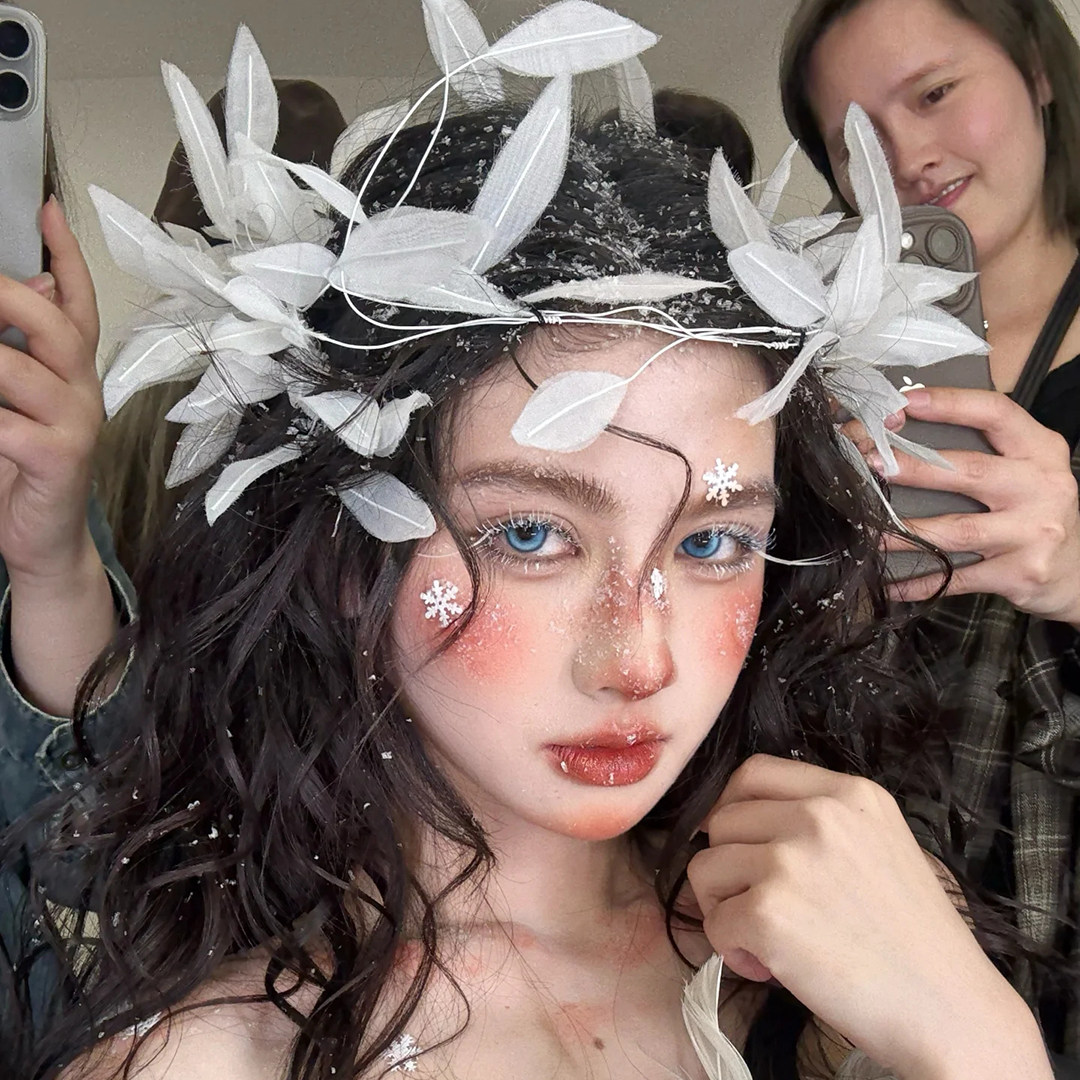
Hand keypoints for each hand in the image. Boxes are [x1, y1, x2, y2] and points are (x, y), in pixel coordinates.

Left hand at [0, 197, 103, 584]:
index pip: (79, 303)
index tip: (45, 209)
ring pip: (21, 371)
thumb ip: (26, 349)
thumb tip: (37, 287)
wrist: (43, 539)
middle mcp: (83, 391)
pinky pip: (5, 426)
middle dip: (7, 296)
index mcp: (75, 372)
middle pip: (55, 326)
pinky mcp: (58, 458)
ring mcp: (75, 425)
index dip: (66, 256)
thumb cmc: (24, 467)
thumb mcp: (19, 400)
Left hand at [687, 755, 1049, 1077]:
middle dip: (727, 866)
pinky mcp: (769, 911)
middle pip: (723, 821)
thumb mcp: (881, 844)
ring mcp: (790, 860)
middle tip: (758, 908)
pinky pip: (714, 922)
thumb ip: (821, 821)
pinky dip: (729, 949)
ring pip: (706, 867)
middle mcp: (818, 815)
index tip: (734, 842)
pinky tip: (768, 966)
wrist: (950, 1010)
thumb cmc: (914, 939)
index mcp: (850, 793)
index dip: (730, 807)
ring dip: (723, 908)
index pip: (753, 773)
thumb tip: (741, 823)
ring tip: (764, 940)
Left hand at [855, 388, 1079, 625]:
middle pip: (969, 471)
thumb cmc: (1038, 510)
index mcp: (1040, 451)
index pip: (994, 414)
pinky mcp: (1020, 573)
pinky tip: (890, 581)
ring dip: (905, 530)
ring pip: (956, 529)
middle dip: (914, 467)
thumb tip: (907, 430)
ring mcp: (1032, 533)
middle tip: (873, 463)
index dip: (948, 404)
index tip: (904, 401)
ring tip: (868, 527)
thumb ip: (986, 450)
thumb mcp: (1028, 469)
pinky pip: (958, 577)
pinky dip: (921, 581)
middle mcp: (1041, 488)